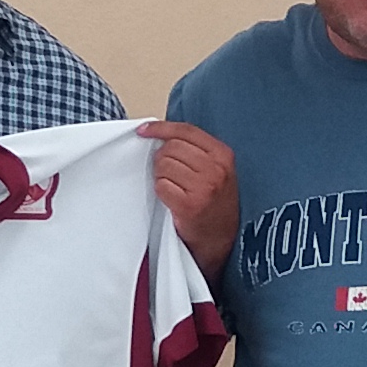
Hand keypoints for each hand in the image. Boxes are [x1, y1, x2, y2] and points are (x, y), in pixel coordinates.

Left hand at [137, 121, 238, 268]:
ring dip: (161, 176)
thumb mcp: (216, 169)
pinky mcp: (189, 205)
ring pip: (164, 165)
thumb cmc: (214, 202)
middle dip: (162, 158)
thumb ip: (195, 150)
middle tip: (168, 174)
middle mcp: (216, 169)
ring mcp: (204, 187)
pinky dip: (161, 191)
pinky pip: (161, 186)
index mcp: (223, 155)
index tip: (144, 131)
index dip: (161, 128)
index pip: (186, 130)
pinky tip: (172, 199)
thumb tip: (160, 134)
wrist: (220, 238)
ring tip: (174, 188)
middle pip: (171, 147)